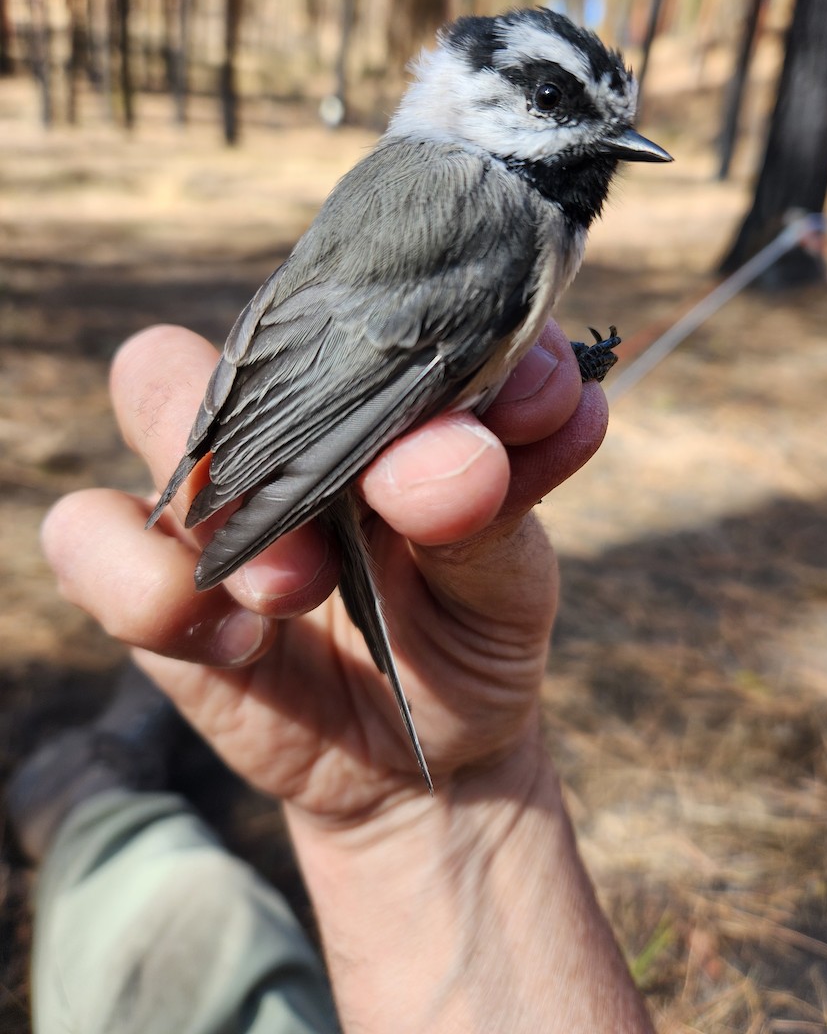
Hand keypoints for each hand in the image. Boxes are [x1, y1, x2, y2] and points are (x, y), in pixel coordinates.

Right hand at [41, 320, 607, 821]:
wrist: (418, 759)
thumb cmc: (468, 635)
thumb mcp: (508, 578)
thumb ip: (490, 507)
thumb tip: (461, 454)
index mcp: (374, 385)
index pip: (364, 300)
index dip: (419, 337)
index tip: (506, 422)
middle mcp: (282, 415)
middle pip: (256, 303)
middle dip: (282, 409)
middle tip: (363, 511)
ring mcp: (209, 491)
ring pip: (150, 387)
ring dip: (216, 492)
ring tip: (293, 592)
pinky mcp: (148, 578)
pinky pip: (84, 534)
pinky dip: (145, 584)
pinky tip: (239, 648)